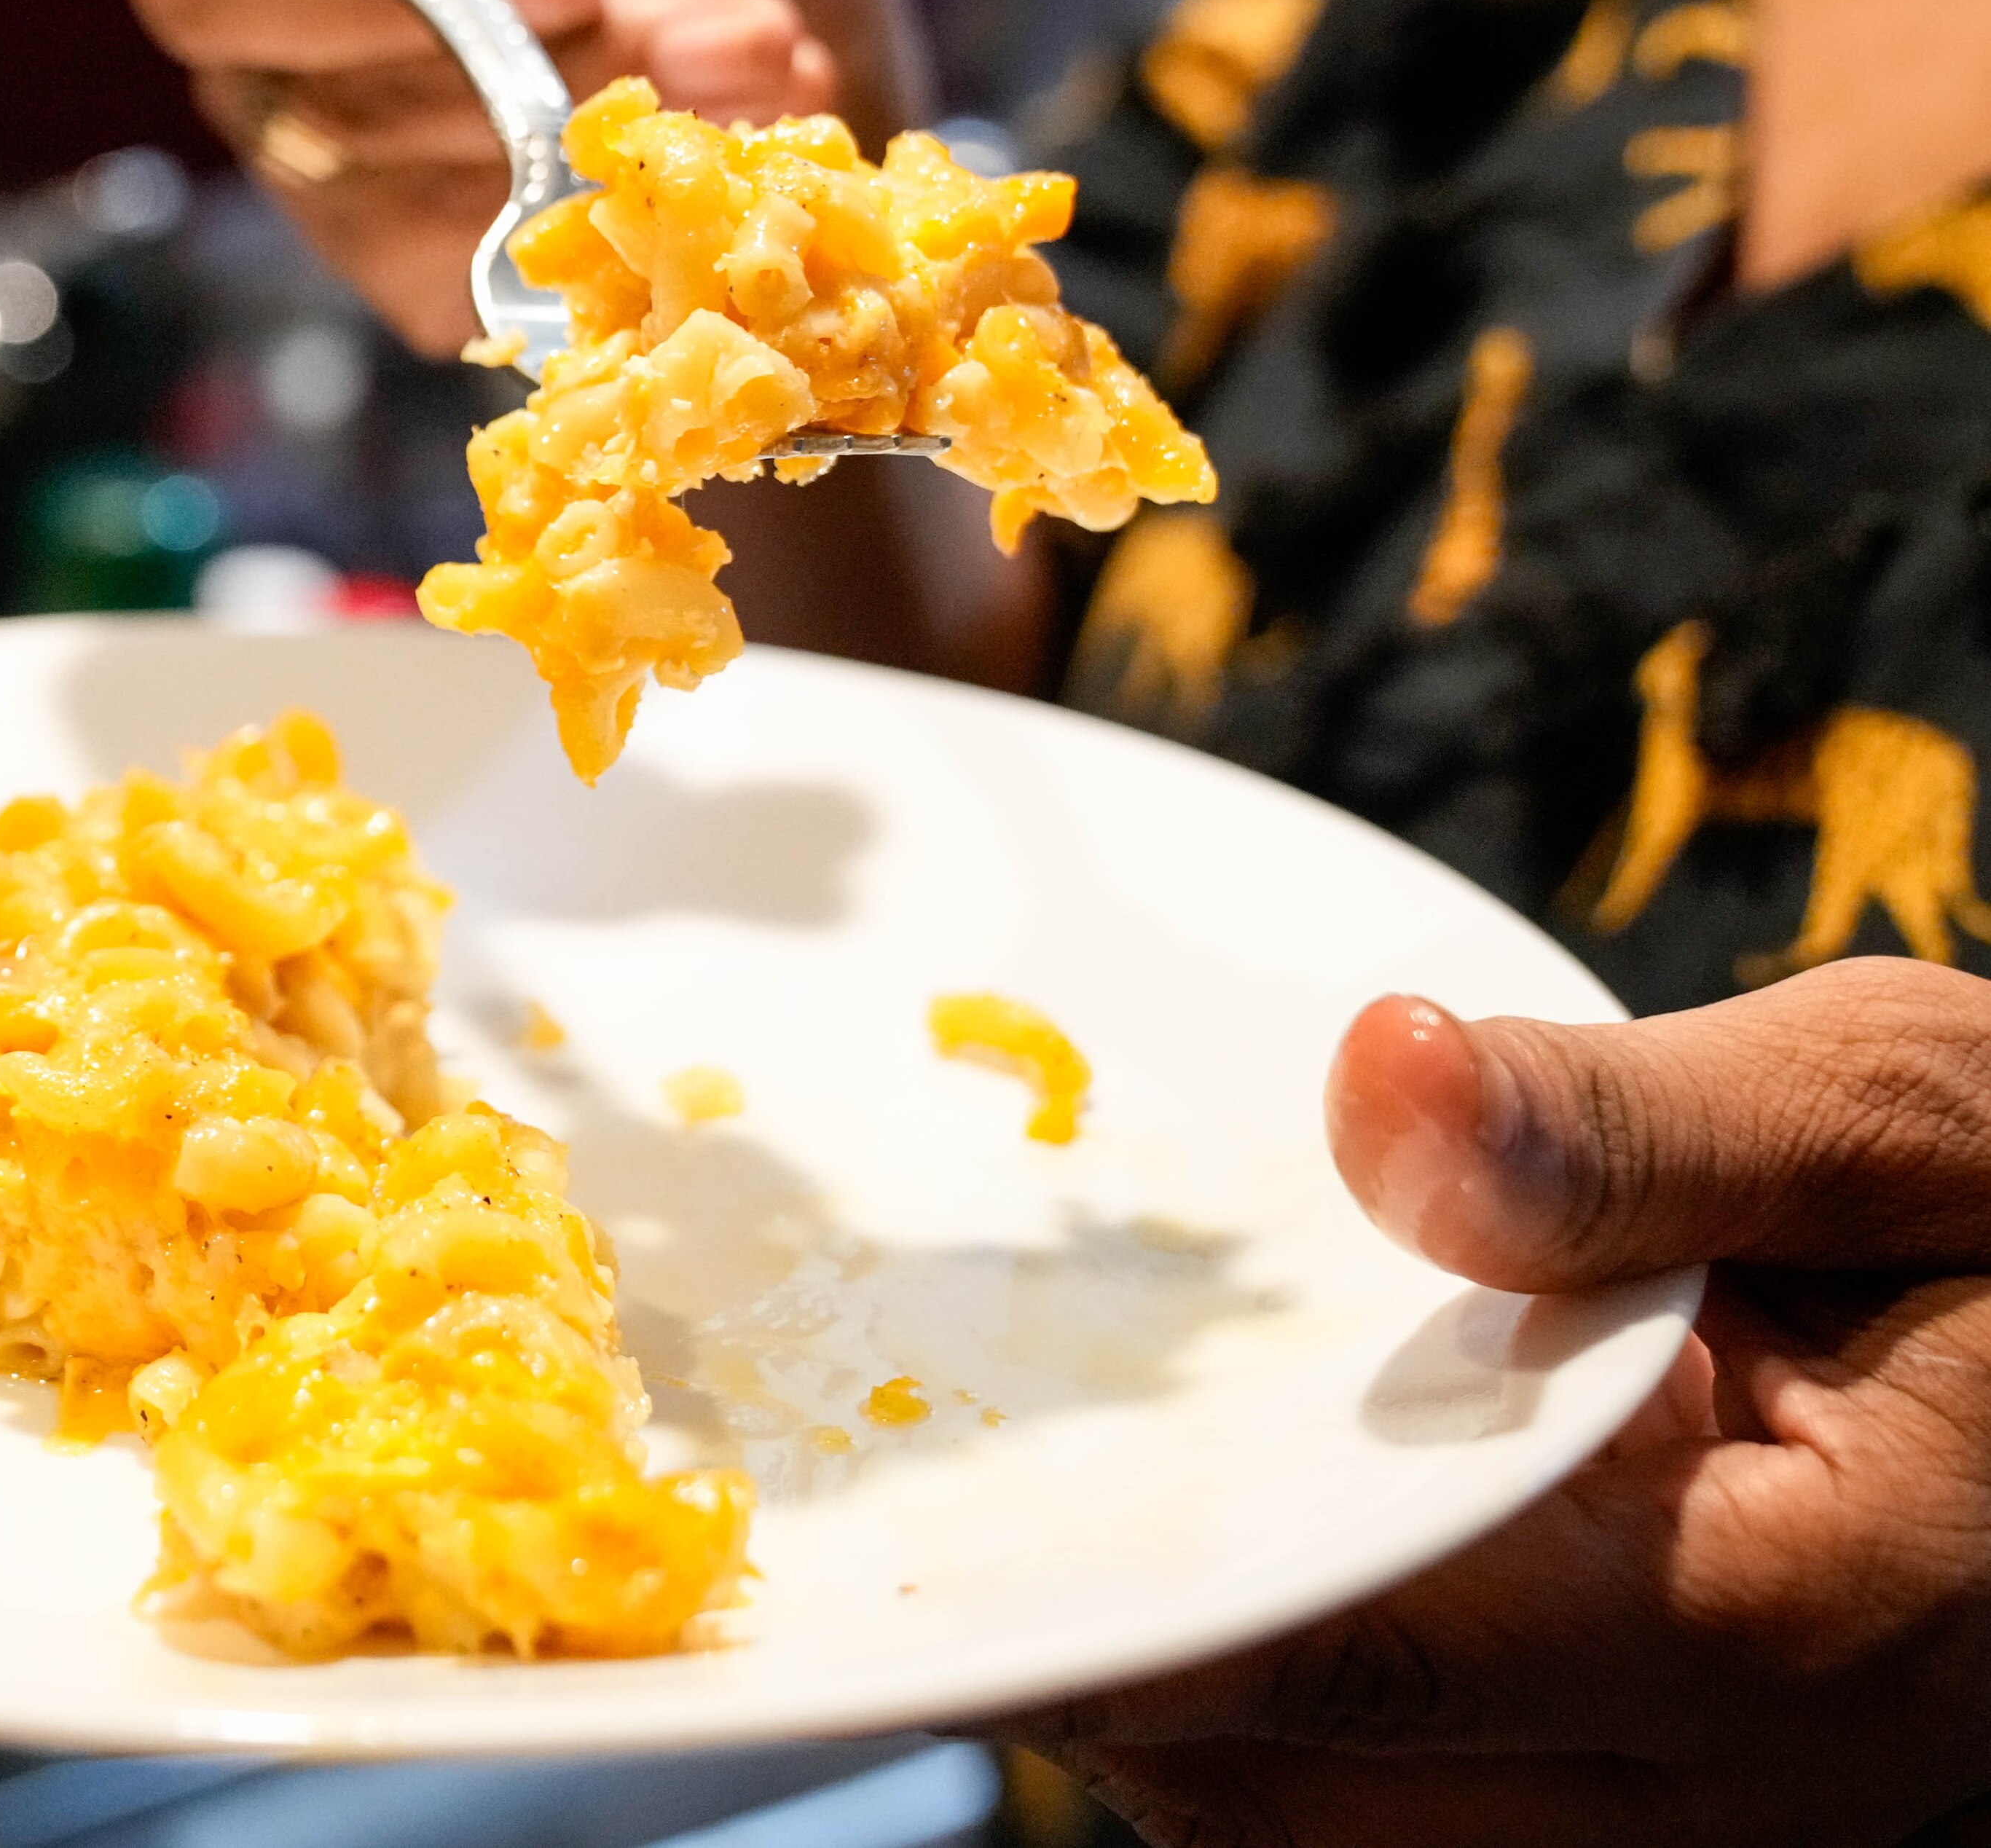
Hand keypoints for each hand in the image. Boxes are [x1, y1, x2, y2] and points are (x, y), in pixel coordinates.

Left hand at [1011, 956, 1990, 1844]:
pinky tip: (1213, 1584)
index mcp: (1803, 1603)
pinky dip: (1291, 1739)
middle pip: (1333, 1810)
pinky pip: (1421, 1832)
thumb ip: (1635, 1127)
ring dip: (1196, 1731)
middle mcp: (1757, 1782)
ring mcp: (1722, 1833)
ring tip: (1064, 1552)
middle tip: (966, 1537)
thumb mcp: (1898, 1113)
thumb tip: (1382, 1089)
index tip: (966, 1559)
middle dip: (1136, 1693)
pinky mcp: (1685, 1817)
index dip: (1158, 1613)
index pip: (1393, 1650)